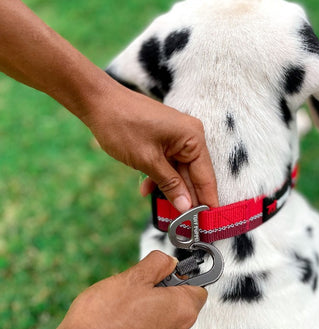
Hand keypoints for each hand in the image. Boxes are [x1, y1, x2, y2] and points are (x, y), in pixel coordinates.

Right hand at [0, 251, 206, 328]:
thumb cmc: (105, 320)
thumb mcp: (132, 277)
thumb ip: (158, 264)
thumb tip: (170, 263)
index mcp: (183, 311)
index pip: (197, 288)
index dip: (179, 277)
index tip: (159, 274)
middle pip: (180, 306)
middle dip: (160, 295)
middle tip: (132, 291)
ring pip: (163, 324)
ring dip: (148, 314)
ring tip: (120, 312)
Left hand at [84, 83, 218, 211]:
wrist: (98, 102)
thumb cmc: (123, 126)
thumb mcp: (147, 161)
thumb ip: (170, 184)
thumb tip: (186, 207)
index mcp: (193, 138)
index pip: (206, 176)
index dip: (208, 200)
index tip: (211, 223)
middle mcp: (190, 136)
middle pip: (194, 175)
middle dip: (187, 198)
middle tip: (187, 225)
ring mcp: (176, 137)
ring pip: (179, 171)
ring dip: (170, 189)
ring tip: (166, 213)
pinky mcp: (164, 139)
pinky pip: (167, 163)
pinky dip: (159, 176)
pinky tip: (146, 189)